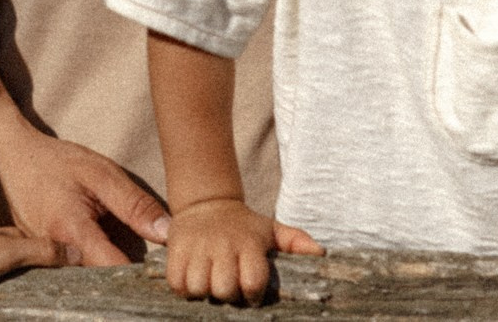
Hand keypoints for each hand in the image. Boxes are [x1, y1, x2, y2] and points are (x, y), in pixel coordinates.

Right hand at [0, 114, 171, 264]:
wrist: (10, 158)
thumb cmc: (56, 162)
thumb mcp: (101, 173)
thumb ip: (135, 205)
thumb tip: (168, 233)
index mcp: (72, 232)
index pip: (114, 269)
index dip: (141, 273)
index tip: (164, 268)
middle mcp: (55, 255)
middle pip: (100, 282)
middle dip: (126, 279)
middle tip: (152, 270)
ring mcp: (44, 262)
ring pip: (86, 280)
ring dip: (108, 273)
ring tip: (131, 264)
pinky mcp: (41, 261)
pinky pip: (73, 273)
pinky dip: (92, 268)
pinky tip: (107, 257)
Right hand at [165, 197, 321, 304]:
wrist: (206, 203)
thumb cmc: (244, 226)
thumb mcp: (271, 229)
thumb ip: (296, 241)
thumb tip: (321, 254)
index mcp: (248, 243)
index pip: (253, 281)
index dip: (253, 293)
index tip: (252, 290)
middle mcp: (223, 245)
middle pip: (224, 289)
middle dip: (228, 294)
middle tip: (229, 285)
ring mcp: (197, 248)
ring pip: (199, 288)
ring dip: (204, 291)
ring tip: (210, 281)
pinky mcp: (175, 250)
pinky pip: (176, 284)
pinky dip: (183, 288)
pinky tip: (193, 277)